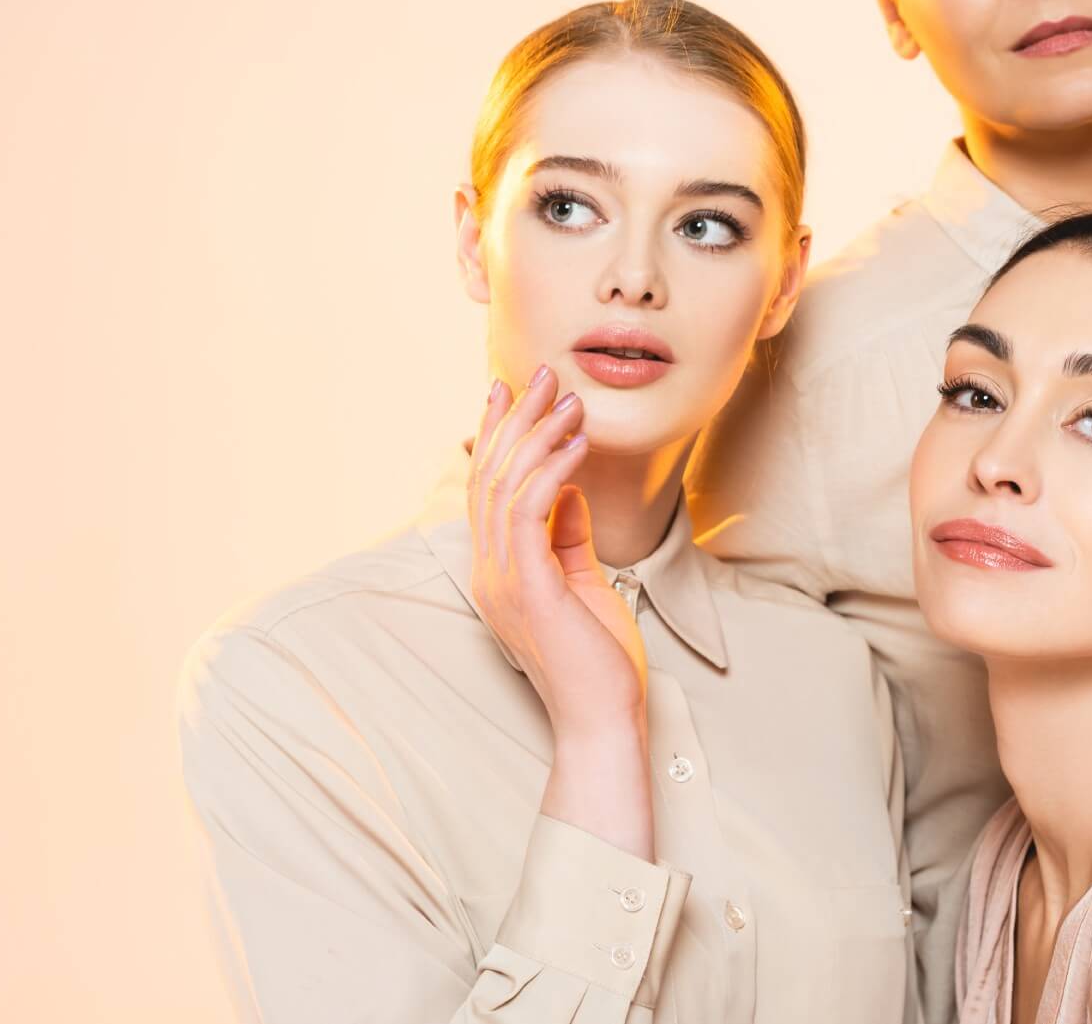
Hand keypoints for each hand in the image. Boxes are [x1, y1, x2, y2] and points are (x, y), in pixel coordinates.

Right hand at [469, 368, 647, 730]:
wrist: (604, 719)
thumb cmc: (598, 660)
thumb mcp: (582, 583)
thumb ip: (567, 538)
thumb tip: (567, 492)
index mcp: (497, 570)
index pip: (487, 488)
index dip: (497, 435)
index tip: (511, 390)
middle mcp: (488, 571)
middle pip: (490, 476)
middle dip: (515, 418)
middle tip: (539, 373)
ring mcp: (502, 580)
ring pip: (506, 486)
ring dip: (538, 434)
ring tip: (568, 398)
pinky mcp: (527, 587)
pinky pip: (528, 511)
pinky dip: (551, 470)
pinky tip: (576, 444)